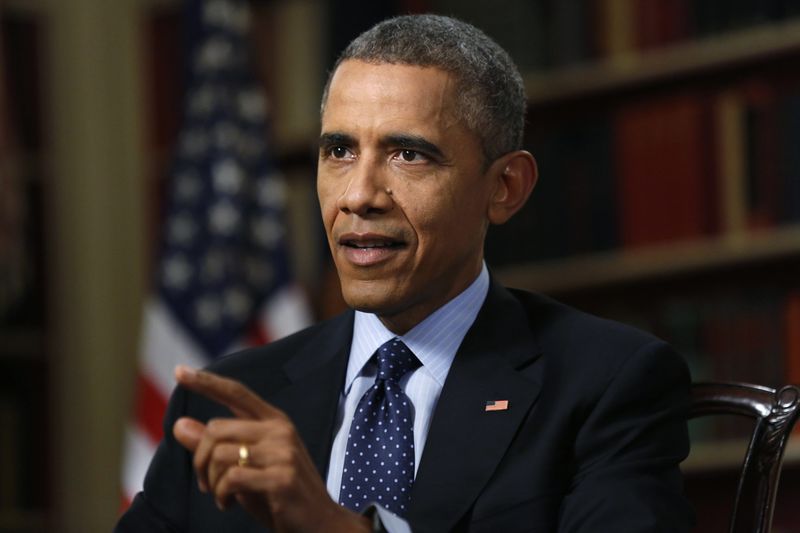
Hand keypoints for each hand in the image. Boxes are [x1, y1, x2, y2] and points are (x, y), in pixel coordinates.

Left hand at [172, 365, 369, 532]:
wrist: (320, 524)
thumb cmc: (279, 495)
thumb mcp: (245, 466)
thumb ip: (215, 446)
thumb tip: (179, 425)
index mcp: (274, 421)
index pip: (236, 393)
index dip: (207, 382)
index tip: (179, 371)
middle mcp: (280, 430)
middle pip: (216, 429)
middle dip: (199, 459)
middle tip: (205, 483)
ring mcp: (283, 452)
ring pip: (220, 454)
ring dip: (211, 482)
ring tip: (220, 496)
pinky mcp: (281, 477)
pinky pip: (231, 478)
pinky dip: (221, 495)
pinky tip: (228, 504)